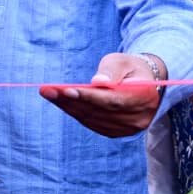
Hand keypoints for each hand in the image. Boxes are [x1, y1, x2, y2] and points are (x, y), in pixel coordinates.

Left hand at [39, 53, 162, 136]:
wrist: (142, 83)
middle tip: (47, 90)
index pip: (114, 100)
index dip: (90, 97)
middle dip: (71, 100)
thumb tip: (97, 82)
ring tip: (49, 94)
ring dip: (69, 107)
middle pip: (100, 111)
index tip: (67, 90)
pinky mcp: (116, 132)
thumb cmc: (129, 68)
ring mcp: (128, 129)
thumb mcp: (122, 61)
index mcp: (145, 97)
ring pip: (93, 119)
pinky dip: (75, 112)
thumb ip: (111, 70)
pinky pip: (92, 124)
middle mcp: (139, 118)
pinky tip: (60, 102)